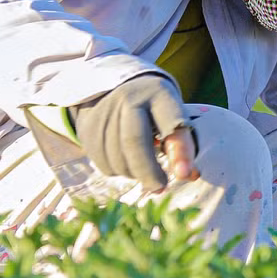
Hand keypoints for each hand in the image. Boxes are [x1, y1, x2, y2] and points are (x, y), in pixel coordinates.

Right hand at [68, 74, 199, 191]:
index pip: (171, 123)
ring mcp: (104, 113)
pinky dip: (119, 170)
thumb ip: (182, 144)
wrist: (114, 90)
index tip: (184, 174)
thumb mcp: (171, 115)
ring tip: (143, 167)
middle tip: (160, 187)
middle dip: (149, 172)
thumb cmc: (154, 109)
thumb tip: (189, 175)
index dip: (180, 151)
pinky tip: (125, 160)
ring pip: (118, 158)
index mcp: (158, 94)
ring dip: (134, 173)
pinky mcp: (87, 129)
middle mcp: (128, 99)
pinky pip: (104, 164)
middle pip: (134, 142)